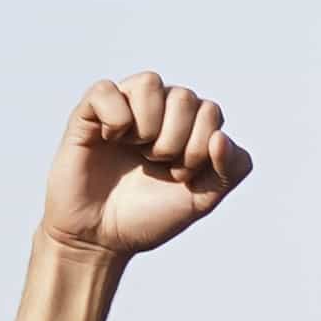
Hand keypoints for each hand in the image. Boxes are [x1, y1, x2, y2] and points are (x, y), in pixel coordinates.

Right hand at [44, 73, 249, 259]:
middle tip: (156, 166)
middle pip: (185, 96)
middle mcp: (158, 111)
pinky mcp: (89, 112)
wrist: (101, 238)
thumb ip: (230, 170)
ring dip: (148, 125)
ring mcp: (124, 108)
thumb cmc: (149, 216)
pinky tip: (109, 139)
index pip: (211, 111)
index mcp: (188, 126)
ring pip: (150, 82)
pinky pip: (106, 89)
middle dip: (176, 142)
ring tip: (136, 150)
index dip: (200, 147)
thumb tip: (221, 136)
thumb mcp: (202, 199)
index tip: (179, 176)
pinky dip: (115, 118)